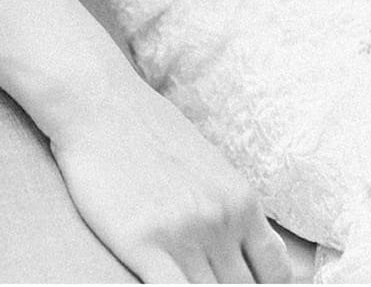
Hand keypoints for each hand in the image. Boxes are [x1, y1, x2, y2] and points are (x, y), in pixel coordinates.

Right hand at [50, 78, 289, 281]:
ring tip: (180, 275)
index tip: (232, 283)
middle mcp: (221, 220)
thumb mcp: (208, 164)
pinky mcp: (142, 243)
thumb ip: (233, 206)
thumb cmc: (144, 128)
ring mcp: (183, 233)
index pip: (275, 275)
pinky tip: (153, 282)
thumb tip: (254, 244)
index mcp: (242, 202)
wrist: (95, 101)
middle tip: (200, 275)